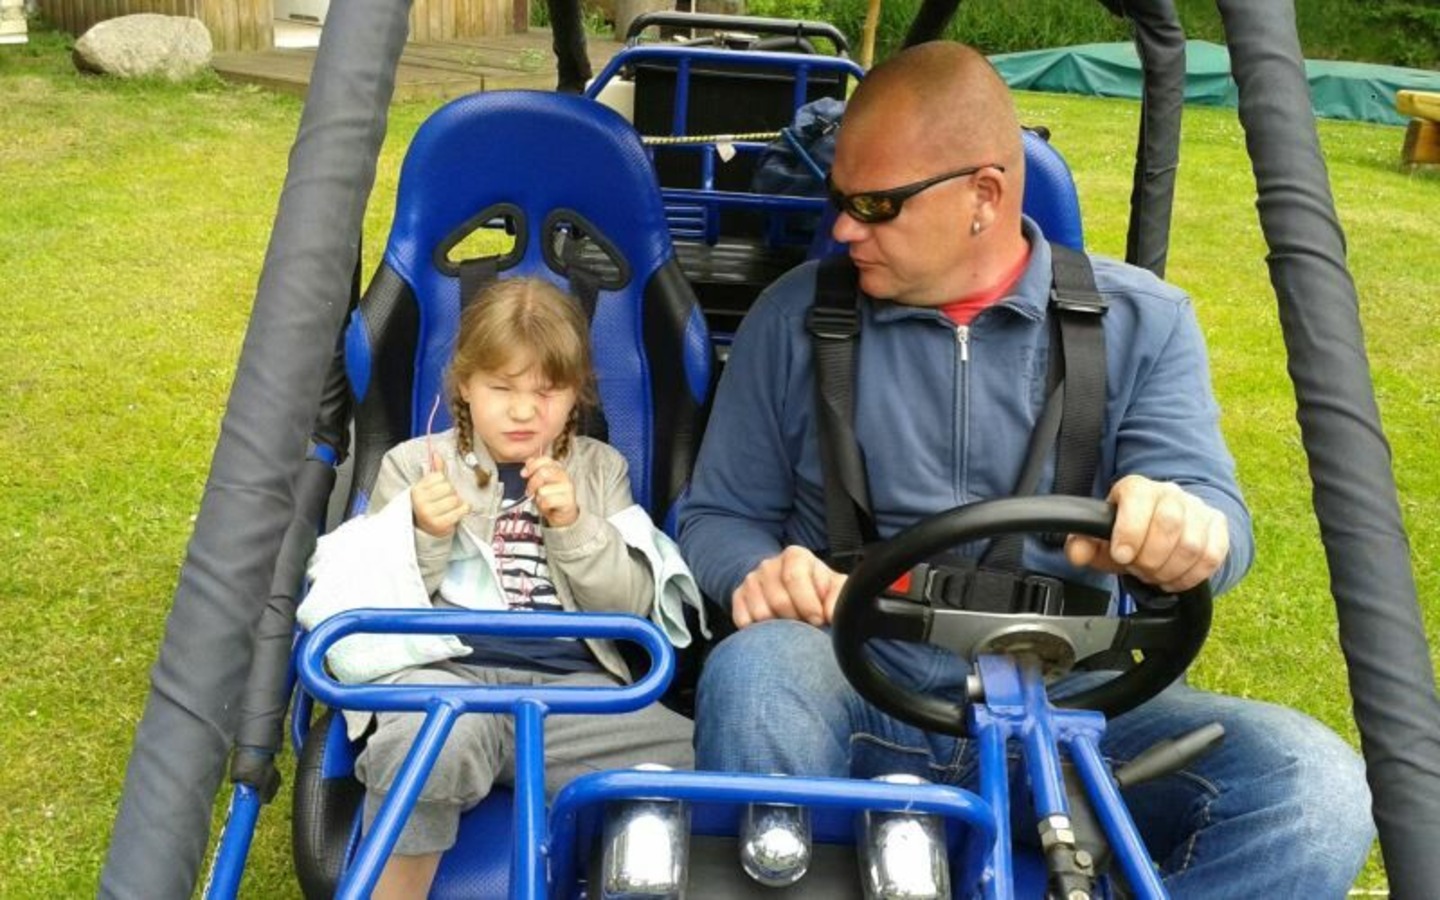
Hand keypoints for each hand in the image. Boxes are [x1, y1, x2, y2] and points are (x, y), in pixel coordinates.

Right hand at [412, 448, 469, 536]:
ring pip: (455, 499)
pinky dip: (462, 511)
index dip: (444, 482)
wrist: (424, 529)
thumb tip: (436, 453)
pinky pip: (459, 511)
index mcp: (416, 490)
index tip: (440, 490)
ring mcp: (428, 514)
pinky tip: (456, 513)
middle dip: (452, 493)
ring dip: (458, 503)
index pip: (439, 476)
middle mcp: (420, 502)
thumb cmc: (429, 504)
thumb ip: (435, 470)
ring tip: (452, 507)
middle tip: (447, 499)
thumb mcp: (429, 487)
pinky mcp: (439, 524)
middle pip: (448, 488)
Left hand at [524, 455, 577, 526]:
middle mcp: (564, 475)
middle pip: (543, 473)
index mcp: (557, 467)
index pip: (545, 460)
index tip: (524, 474)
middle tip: (530, 492)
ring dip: (538, 497)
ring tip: (542, 500)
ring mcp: (567, 488)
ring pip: (543, 490)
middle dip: (532, 484)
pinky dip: (543, 506)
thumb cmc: (549, 496)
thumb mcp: (539, 481)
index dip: (532, 466)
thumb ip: (534, 470)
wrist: (562, 514)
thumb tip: (528, 461)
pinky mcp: (567, 501)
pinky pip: (546, 501)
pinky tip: (547, 507)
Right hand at [731, 545, 847, 628]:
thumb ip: (839, 596)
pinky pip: (744, 621)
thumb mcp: (834, 587)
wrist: (788, 587)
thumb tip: (833, 615)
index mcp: (795, 556)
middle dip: (795, 620)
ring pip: (761, 614)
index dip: (807, 604)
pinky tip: (773, 629)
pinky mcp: (738, 597)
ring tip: (790, 627)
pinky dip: (759, 632)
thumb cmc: (817, 588)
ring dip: (778, 628)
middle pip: (779, 601)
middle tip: (805, 627)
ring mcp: (751, 581)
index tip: (817, 620)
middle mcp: (769, 564)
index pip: (794, 578)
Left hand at [1065, 474, 1228, 592]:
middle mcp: (1169, 492)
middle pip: (1169, 523)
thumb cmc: (1128, 535)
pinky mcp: (1217, 526)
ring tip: (1155, 575)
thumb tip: (1077, 554)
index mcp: (1136, 488)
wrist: (1164, 530)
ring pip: (1191, 544)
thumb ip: (1083, 545)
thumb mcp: (1100, 540)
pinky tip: (1175, 579)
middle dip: (1151, 558)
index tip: (1122, 556)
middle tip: (1139, 569)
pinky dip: (1191, 576)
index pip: (1138, 498)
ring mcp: (1197, 508)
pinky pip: (1212, 555)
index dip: (1130, 530)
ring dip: (1170, 570)